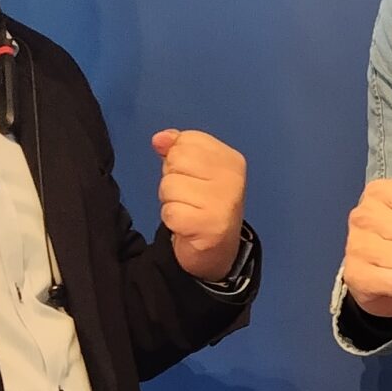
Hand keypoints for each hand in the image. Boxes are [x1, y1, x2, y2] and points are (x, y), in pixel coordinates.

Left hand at [152, 128, 247, 280]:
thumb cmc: (204, 206)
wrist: (218, 251)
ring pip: (169, 186)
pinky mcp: (210, 225)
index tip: (192, 178)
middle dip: (172, 180)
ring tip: (188, 211)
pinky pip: (169, 212)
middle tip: (188, 197)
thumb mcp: (195, 171)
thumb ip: (177, 148)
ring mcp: (224, 202)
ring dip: (171, 202)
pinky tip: (186, 225)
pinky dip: (172, 221)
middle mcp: (232, 177)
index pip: (186, 141)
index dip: (178, 159)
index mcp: (230, 159)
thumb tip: (160, 138)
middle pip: (175, 160)